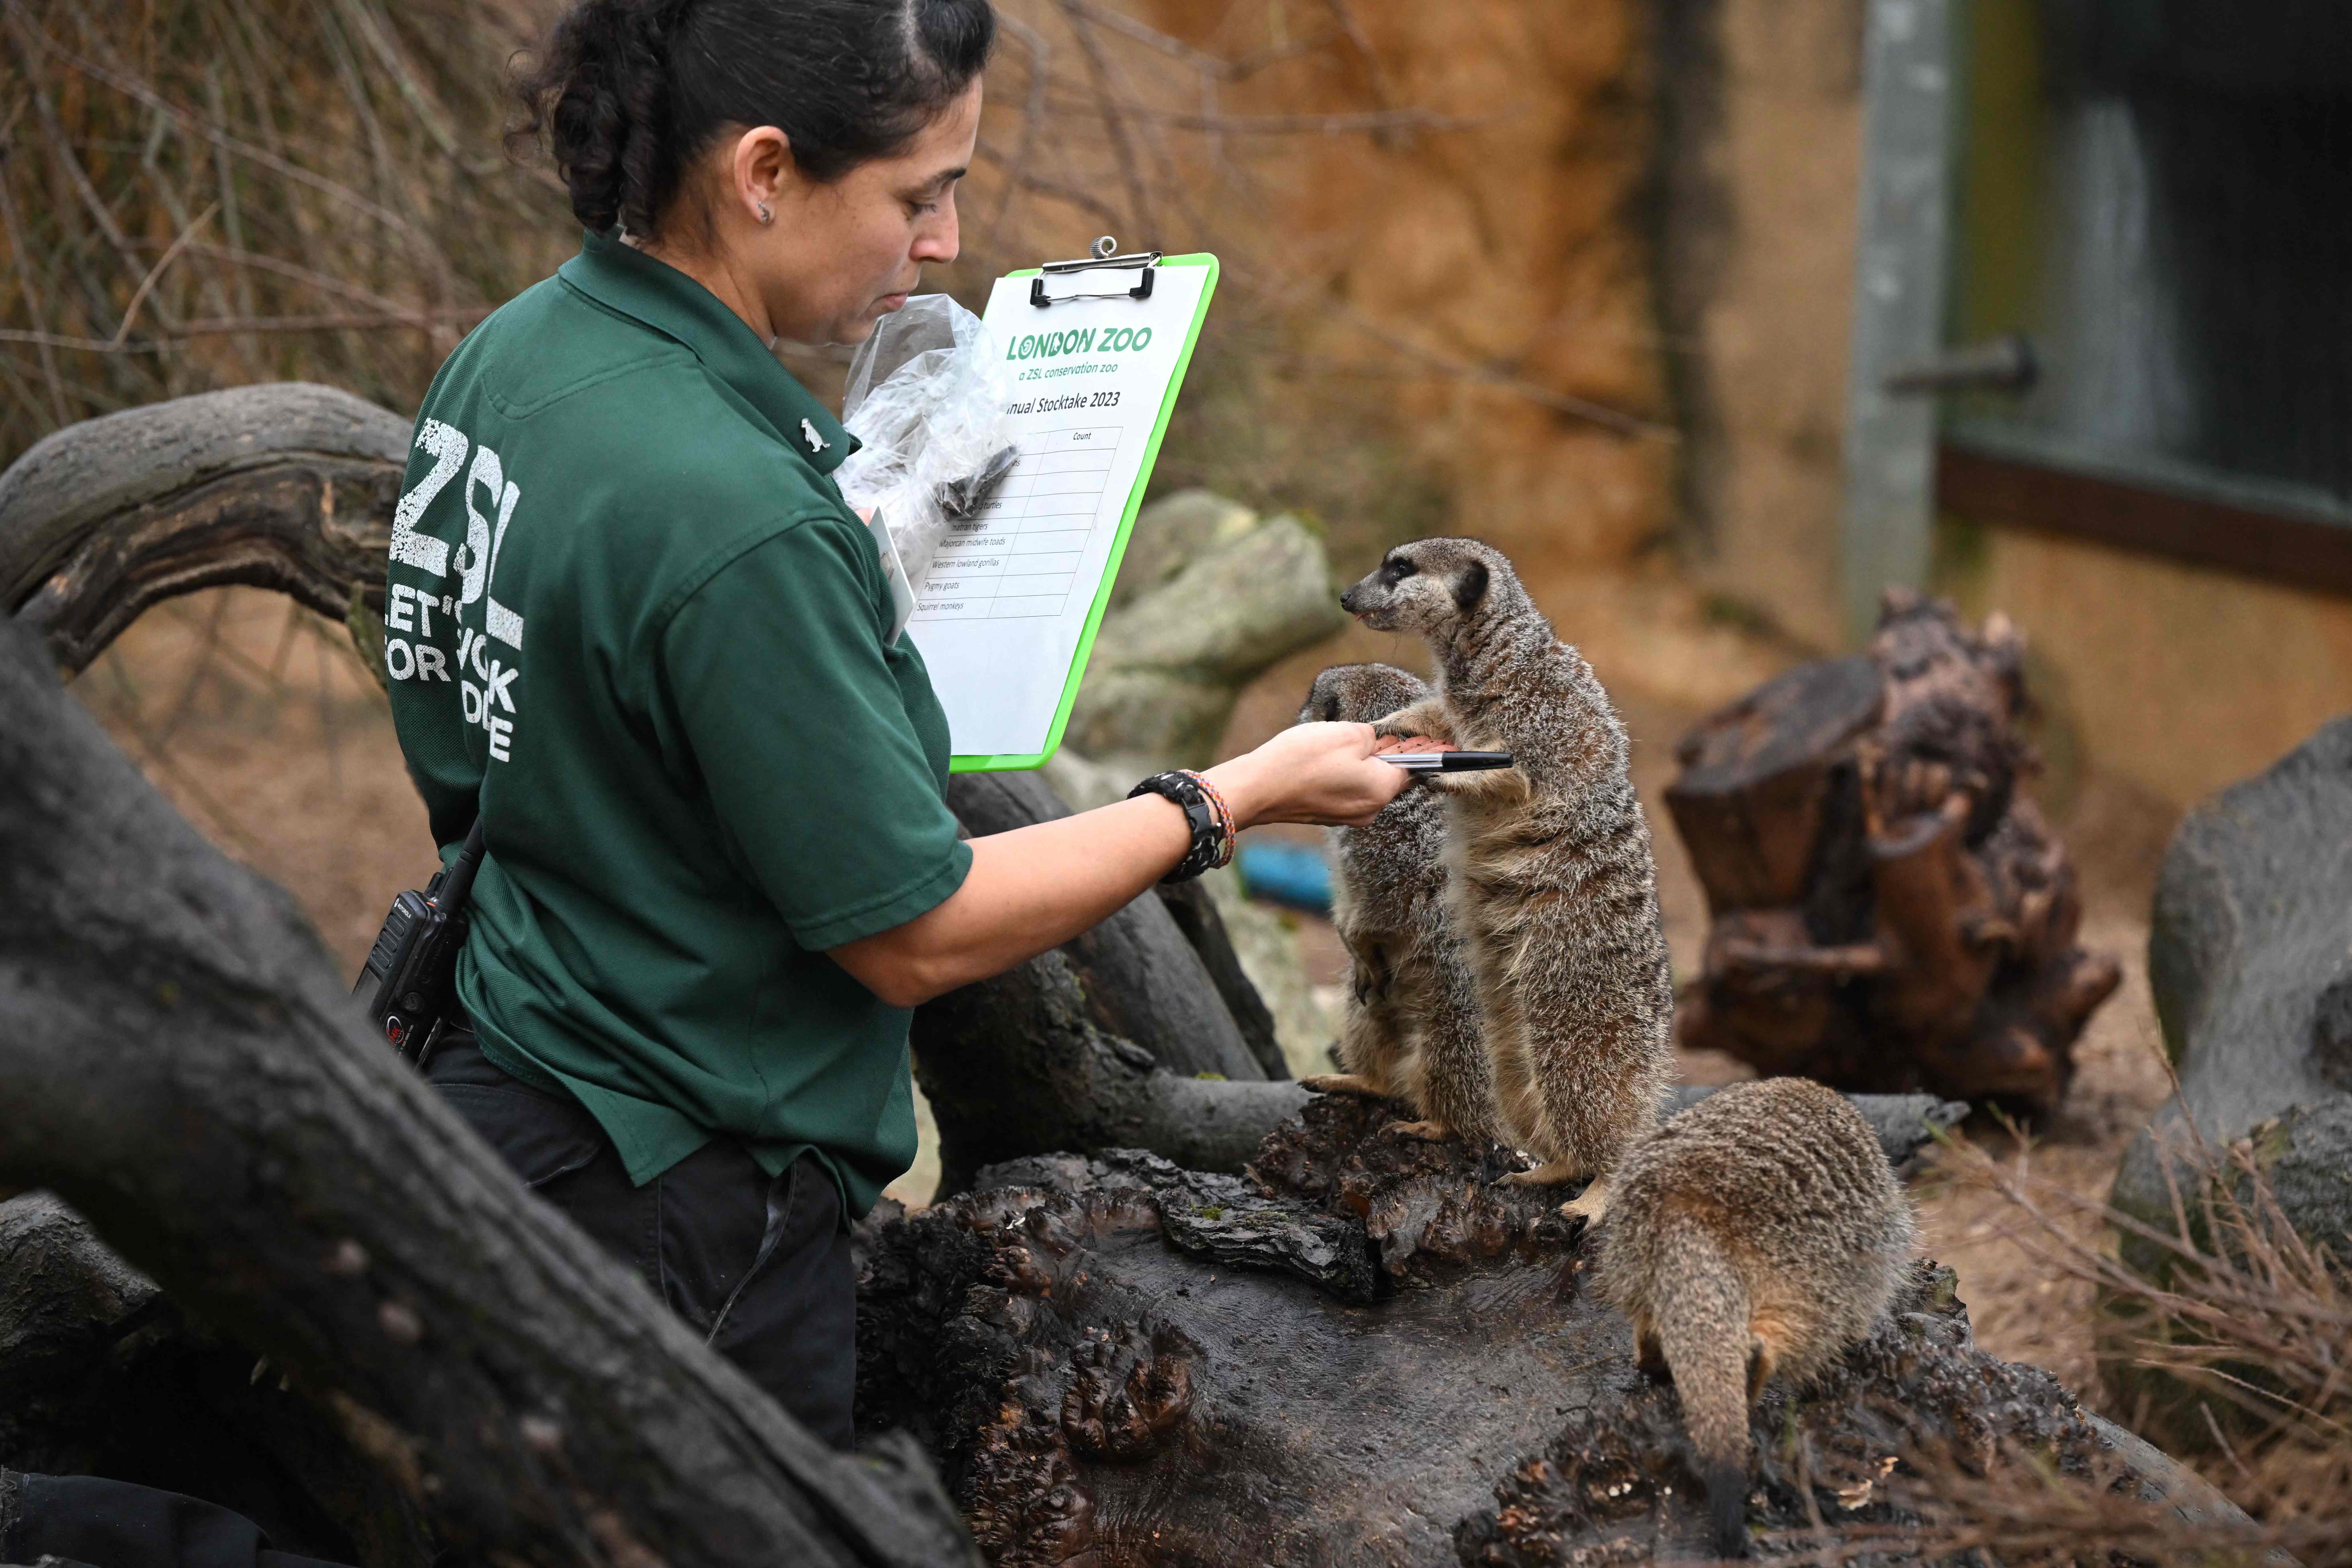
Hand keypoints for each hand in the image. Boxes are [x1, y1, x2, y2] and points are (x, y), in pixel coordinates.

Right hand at [1204, 722, 1434, 827]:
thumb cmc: (1302, 760)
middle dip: (1382, 755)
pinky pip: (1344, 791)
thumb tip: (1377, 742)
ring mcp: (1346, 817)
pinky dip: (1339, 776)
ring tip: (1333, 746)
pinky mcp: (1326, 816)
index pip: (1415, 769)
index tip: (1437, 744)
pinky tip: (1319, 762)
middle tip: (1366, 735)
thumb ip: (1372, 737)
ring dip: (1358, 765)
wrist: (1257, 789)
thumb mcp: (1346, 733)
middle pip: (1389, 777)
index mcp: (1381, 790)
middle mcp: (1369, 810)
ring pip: (1365, 784)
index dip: (1421, 751)